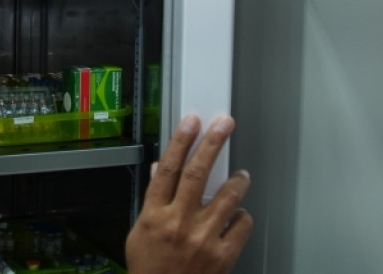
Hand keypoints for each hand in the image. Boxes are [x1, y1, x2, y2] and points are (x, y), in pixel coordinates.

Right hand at [125, 114, 252, 273]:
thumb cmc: (150, 269)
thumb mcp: (140, 232)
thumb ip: (153, 200)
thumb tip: (160, 169)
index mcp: (155, 215)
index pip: (168, 168)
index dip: (181, 141)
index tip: (192, 122)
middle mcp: (179, 223)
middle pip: (197, 173)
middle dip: (212, 143)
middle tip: (224, 124)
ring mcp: (203, 238)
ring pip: (227, 196)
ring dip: (238, 180)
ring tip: (241, 175)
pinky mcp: (223, 255)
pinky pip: (242, 224)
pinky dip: (242, 216)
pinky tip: (237, 216)